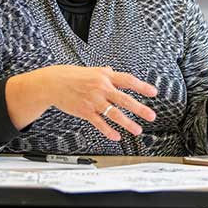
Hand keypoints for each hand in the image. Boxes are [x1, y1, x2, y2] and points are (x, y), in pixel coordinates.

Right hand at [6, 65, 156, 140]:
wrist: (53, 83)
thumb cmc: (73, 76)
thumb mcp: (92, 70)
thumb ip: (105, 72)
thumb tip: (114, 71)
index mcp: (105, 76)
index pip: (128, 81)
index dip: (142, 87)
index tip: (153, 92)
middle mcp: (101, 88)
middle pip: (124, 99)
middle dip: (140, 108)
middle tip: (151, 116)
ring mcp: (93, 100)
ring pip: (114, 113)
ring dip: (127, 123)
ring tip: (137, 130)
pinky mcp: (85, 111)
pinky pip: (99, 123)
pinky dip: (108, 131)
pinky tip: (116, 136)